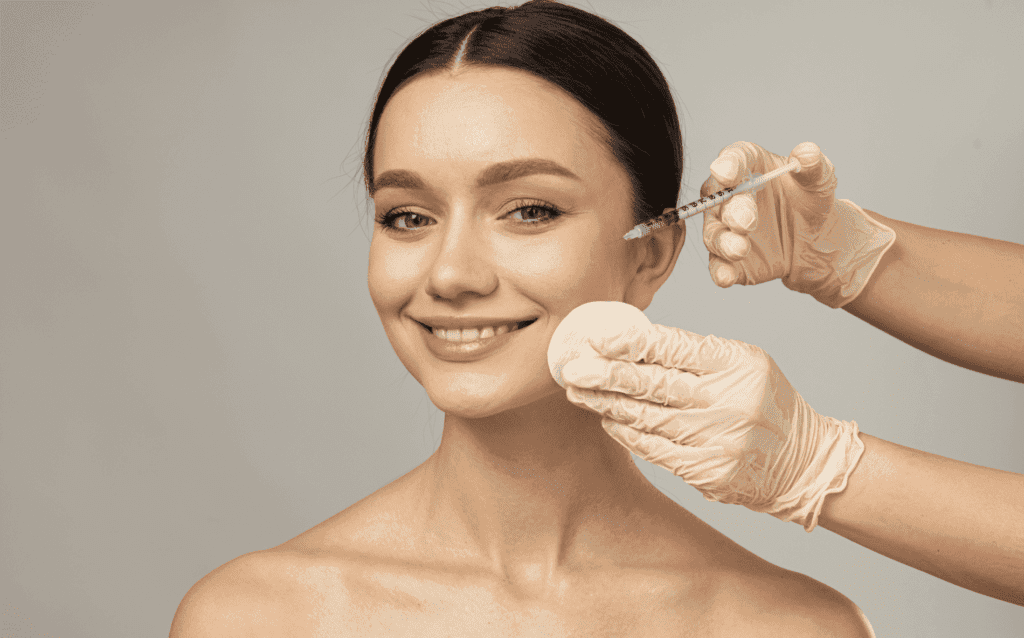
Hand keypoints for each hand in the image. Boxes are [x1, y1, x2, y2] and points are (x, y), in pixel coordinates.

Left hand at [561, 320, 864, 530]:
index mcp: (737, 364)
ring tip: (577, 391)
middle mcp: (728, 401)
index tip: (596, 340)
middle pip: (655, 385)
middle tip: (572, 368)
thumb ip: (696, 354)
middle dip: (607, 375)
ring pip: (648, 418)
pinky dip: (627, 433)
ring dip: (607, 404)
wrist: (804, 463)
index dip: (631, 343)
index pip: (675, 348)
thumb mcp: (744, 363)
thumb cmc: (764, 402)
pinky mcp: (708, 472)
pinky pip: (656, 450)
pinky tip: (606, 419)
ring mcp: (717, 440)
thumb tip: (630, 344)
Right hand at [701, 141, 894, 307]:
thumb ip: (812, 165)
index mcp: (747, 166)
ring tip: (741, 249)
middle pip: (718, 199)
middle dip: (732, 210)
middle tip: (747, 221)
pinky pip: (718, 265)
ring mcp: (724, 228)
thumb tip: (806, 152)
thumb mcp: (819, 179)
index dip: (727, 165)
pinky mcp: (728, 259)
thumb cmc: (808, 199)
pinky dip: (720, 271)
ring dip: (724, 242)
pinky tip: (726, 277)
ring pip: (713, 234)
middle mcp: (728, 195)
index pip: (733, 159)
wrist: (813, 239)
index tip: (726, 172)